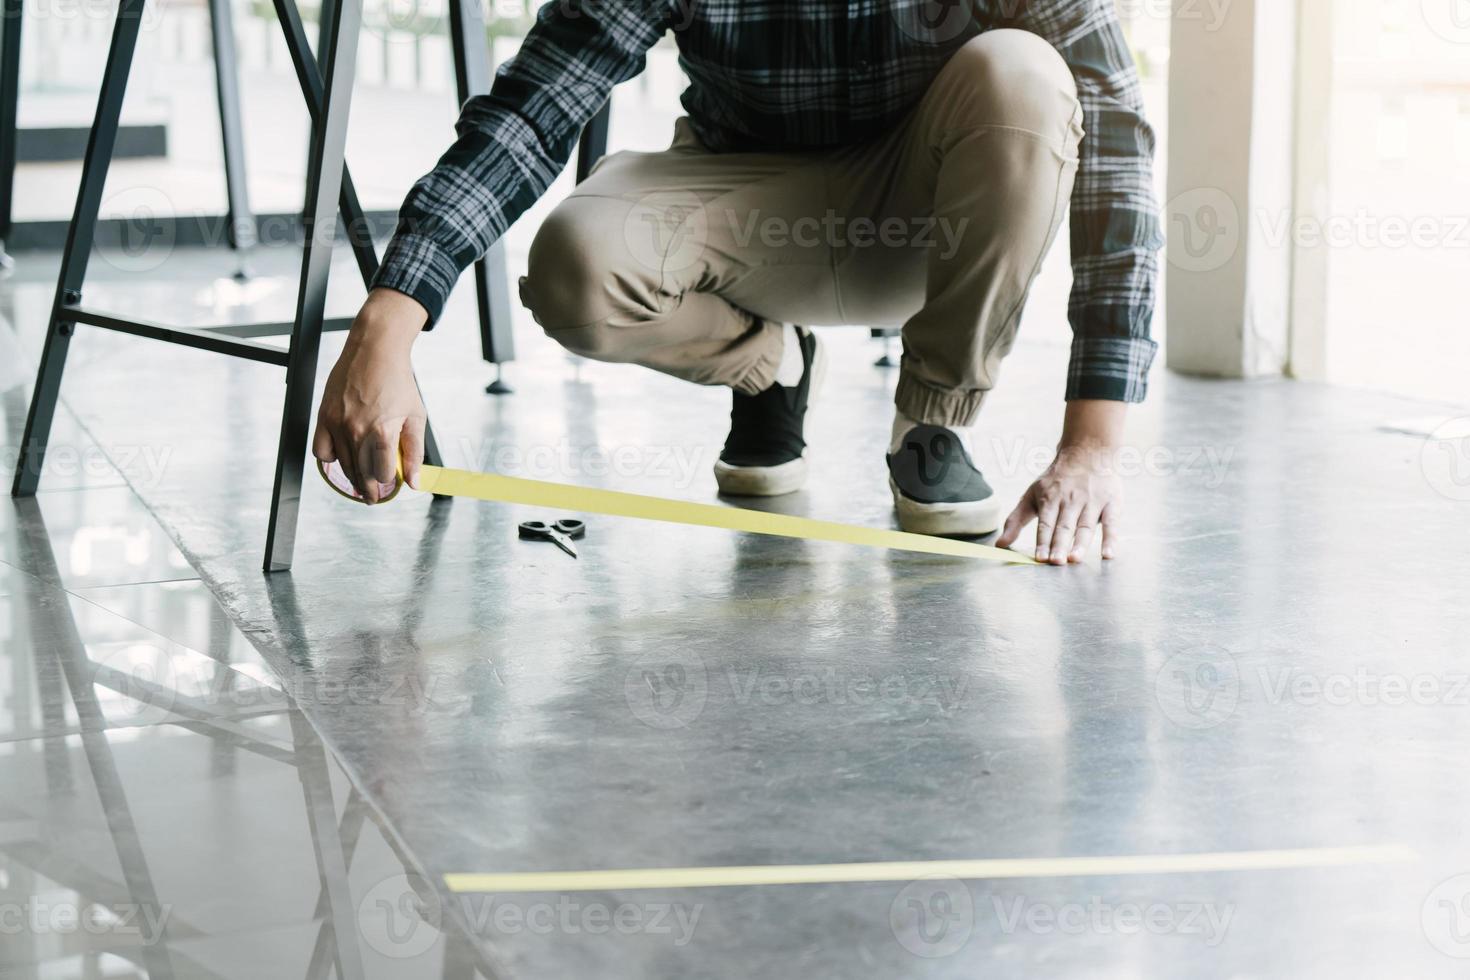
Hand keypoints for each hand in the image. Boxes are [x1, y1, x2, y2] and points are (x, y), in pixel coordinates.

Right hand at [311, 289, 428, 502]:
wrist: (374, 351)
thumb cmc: (398, 381)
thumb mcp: (416, 417)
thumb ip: (414, 452)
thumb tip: (415, 482)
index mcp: (382, 432)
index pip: (382, 474)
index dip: (388, 484)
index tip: (390, 487)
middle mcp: (357, 430)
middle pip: (360, 474)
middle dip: (369, 490)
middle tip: (373, 497)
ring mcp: (337, 424)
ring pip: (342, 465)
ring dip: (351, 479)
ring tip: (360, 484)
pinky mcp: (323, 416)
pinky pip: (321, 450)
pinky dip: (330, 458)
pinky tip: (342, 459)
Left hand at [996, 400, 1126, 564]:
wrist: (1087, 451)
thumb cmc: (1056, 481)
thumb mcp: (1031, 496)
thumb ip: (1015, 521)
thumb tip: (999, 545)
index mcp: (1050, 499)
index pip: (1045, 524)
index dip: (1043, 541)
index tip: (1040, 558)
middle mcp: (1071, 500)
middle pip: (1064, 527)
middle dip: (1059, 545)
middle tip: (1056, 562)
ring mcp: (1092, 501)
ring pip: (1085, 526)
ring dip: (1080, 543)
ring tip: (1074, 559)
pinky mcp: (1111, 503)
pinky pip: (1112, 523)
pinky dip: (1111, 539)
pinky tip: (1108, 554)